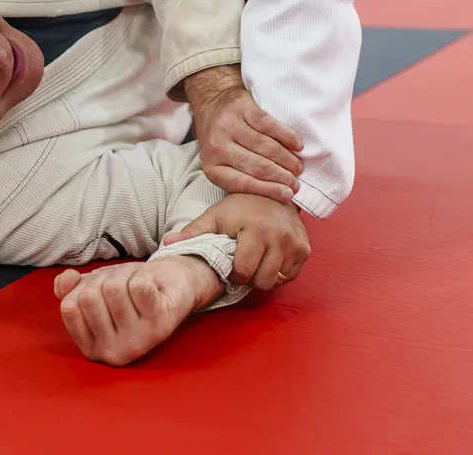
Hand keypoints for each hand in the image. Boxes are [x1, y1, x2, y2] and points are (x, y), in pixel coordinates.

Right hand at [53, 255, 220, 366]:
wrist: (172, 283)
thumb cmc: (128, 290)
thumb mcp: (94, 288)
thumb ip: (69, 289)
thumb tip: (65, 282)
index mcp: (93, 348)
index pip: (69, 307)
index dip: (84, 287)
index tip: (101, 292)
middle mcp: (113, 353)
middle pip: (89, 295)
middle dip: (105, 278)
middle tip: (122, 286)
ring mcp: (138, 342)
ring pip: (114, 288)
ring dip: (125, 275)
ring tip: (137, 286)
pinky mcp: (160, 326)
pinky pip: (138, 287)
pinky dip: (143, 276)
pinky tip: (152, 288)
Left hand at [163, 194, 310, 289]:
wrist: (274, 189)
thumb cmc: (241, 205)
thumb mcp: (216, 215)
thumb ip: (193, 231)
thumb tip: (167, 243)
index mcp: (255, 230)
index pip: (243, 272)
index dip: (234, 272)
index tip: (232, 261)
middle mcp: (279, 238)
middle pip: (261, 281)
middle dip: (250, 277)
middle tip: (244, 261)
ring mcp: (295, 244)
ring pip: (276, 281)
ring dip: (264, 275)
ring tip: (257, 259)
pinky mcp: (305, 249)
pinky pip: (290, 276)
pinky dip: (279, 271)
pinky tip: (271, 256)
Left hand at [184, 67, 303, 202]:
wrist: (212, 104)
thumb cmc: (222, 142)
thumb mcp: (223, 165)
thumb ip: (242, 179)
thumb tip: (278, 195)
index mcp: (212, 167)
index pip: (243, 183)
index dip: (269, 190)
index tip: (288, 195)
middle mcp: (217, 146)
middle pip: (258, 166)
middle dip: (282, 177)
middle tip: (297, 183)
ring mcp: (229, 125)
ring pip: (266, 147)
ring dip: (287, 159)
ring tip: (298, 167)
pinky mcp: (242, 108)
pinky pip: (269, 125)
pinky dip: (287, 136)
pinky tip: (298, 145)